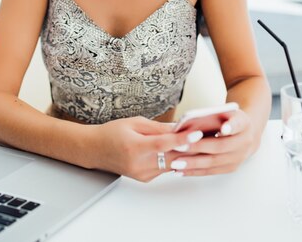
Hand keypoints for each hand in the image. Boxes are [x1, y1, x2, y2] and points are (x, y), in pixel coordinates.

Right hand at [84, 116, 203, 181]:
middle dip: (190, 147)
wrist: (94, 150)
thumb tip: (178, 127)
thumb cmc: (112, 133)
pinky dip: (174, 158)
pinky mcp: (145, 178)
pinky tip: (182, 149)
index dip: (182, 138)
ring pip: (171, 164)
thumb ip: (157, 127)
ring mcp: (143, 174)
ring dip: (185, 153)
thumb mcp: (134, 122)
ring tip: (200, 140)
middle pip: (172, 157)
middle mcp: (139, 164)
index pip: (164, 144)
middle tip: (207, 136)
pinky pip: (165, 168)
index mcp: (135, 148)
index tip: (197, 132)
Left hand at [167, 109, 255, 176]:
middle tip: (181, 147)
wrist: (246, 133)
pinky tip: (182, 171)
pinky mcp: (231, 168)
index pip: (237, 124)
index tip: (223, 128)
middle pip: (220, 146)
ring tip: (176, 163)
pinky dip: (196, 171)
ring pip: (214, 162)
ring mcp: (239, 158)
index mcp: (243, 123)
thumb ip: (214, 114)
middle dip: (199, 147)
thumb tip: (191, 122)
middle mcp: (244, 142)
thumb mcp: (226, 111)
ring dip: (194, 164)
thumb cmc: (230, 119)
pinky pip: (212, 171)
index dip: (231, 127)